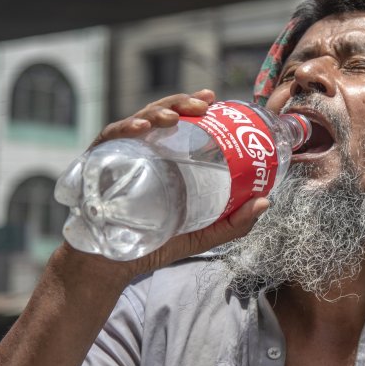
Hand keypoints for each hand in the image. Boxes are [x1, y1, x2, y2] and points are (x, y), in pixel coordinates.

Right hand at [58, 89, 268, 279]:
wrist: (111, 266)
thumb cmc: (152, 246)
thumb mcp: (200, 235)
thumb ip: (233, 223)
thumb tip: (266, 201)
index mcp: (166, 160)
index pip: (180, 124)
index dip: (194, 106)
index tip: (213, 99)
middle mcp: (144, 151)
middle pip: (161, 115)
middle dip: (181, 103)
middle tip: (202, 104)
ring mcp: (120, 155)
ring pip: (137, 121)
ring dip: (157, 112)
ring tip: (175, 116)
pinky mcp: (98, 163)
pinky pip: (111, 138)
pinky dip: (126, 128)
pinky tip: (143, 129)